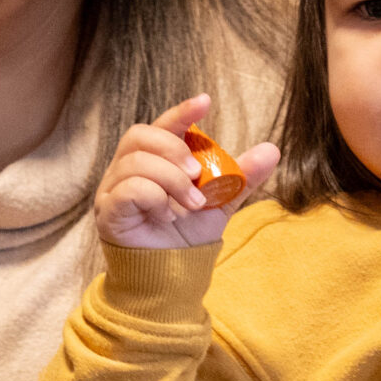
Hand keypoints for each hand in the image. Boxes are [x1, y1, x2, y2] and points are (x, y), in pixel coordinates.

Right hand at [93, 94, 278, 250]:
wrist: (172, 277)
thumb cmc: (187, 237)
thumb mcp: (220, 203)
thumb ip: (241, 177)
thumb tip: (272, 149)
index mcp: (153, 160)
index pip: (162, 125)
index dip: (181, 111)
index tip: (205, 102)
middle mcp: (126, 169)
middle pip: (140, 136)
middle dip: (174, 149)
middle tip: (197, 174)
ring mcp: (112, 190)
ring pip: (136, 162)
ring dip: (171, 179)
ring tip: (191, 203)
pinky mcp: (108, 212)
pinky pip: (128, 189)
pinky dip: (155, 197)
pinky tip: (168, 215)